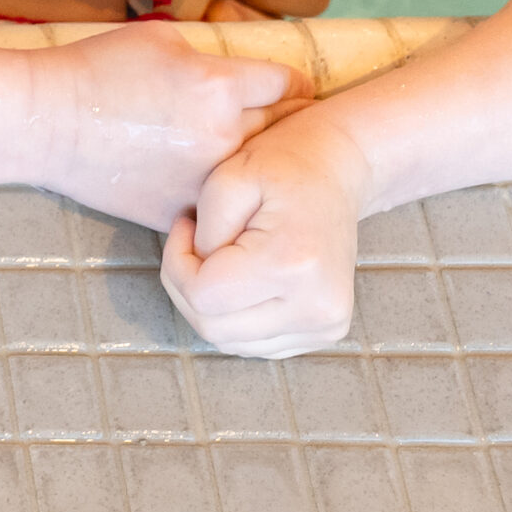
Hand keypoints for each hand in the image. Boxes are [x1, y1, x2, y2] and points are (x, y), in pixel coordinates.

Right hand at [27, 22, 313, 229]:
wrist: (46, 122)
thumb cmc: (95, 70)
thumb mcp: (159, 40)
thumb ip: (208, 56)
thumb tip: (234, 73)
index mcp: (221, 85)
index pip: (289, 83)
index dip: (292, 84)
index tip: (290, 89)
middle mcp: (225, 135)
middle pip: (286, 129)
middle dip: (289, 120)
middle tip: (290, 120)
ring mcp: (206, 180)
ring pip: (259, 174)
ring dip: (263, 163)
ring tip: (262, 158)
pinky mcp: (182, 210)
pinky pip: (220, 205)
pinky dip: (222, 195)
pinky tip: (218, 187)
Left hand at [163, 111, 371, 356]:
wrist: (336, 173)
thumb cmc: (282, 167)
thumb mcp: (229, 178)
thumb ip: (205, 232)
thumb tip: (196, 274)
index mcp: (293, 265)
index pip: (203, 297)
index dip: (176, 263)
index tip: (184, 227)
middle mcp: (316, 307)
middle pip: (214, 329)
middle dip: (186, 287)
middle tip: (192, 244)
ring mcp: (325, 327)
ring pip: (231, 343)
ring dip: (208, 306)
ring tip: (217, 259)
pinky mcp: (324, 333)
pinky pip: (254, 344)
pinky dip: (233, 318)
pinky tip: (238, 280)